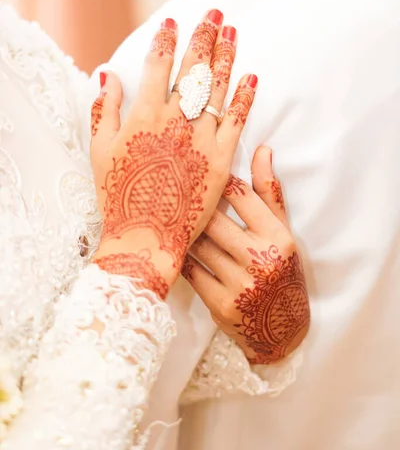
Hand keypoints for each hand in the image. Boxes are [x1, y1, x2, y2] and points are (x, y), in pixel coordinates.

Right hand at [90, 10, 257, 298]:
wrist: (145, 236)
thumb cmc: (118, 195)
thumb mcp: (101, 150)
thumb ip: (105, 109)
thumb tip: (108, 75)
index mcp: (143, 115)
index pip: (157, 65)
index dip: (166, 40)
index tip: (173, 21)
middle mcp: (174, 120)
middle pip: (192, 68)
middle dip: (203, 36)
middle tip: (214, 13)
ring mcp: (201, 138)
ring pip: (216, 87)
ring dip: (225, 56)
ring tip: (233, 31)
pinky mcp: (222, 159)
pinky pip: (236, 121)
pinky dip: (244, 96)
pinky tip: (252, 76)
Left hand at [182, 146, 309, 363]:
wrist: (282, 330)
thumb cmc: (282, 270)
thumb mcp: (282, 231)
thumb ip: (269, 192)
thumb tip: (262, 149)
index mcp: (277, 236)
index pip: (241, 194)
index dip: (216, 181)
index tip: (200, 174)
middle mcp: (261, 259)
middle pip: (213, 219)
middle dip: (193, 206)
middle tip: (174, 192)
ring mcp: (240, 284)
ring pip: (198, 244)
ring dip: (183, 230)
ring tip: (169, 216)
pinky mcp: (221, 305)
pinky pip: (191, 271)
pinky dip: (181, 257)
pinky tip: (175, 247)